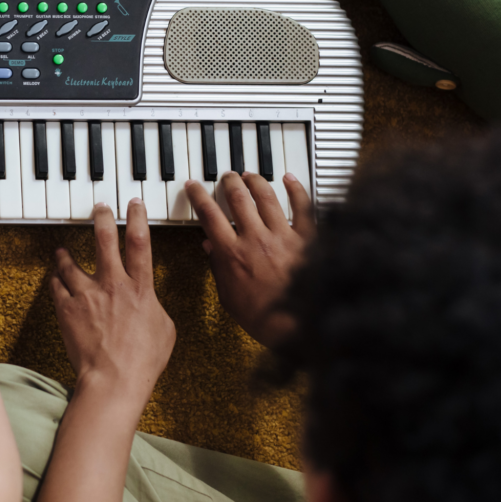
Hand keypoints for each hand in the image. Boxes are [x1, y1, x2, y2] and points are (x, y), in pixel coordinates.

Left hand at [51, 199, 175, 408]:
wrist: (113, 380)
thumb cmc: (143, 362)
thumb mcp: (165, 330)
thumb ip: (155, 308)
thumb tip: (150, 301)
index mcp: (140, 288)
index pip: (140, 243)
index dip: (138, 219)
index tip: (134, 205)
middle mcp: (112, 285)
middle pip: (104, 240)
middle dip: (101, 218)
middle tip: (98, 207)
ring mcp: (87, 295)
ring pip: (71, 263)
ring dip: (65, 255)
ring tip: (62, 250)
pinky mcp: (67, 309)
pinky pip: (57, 286)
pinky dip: (55, 280)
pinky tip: (55, 279)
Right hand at [186, 171, 314, 347]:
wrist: (297, 326)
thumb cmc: (263, 317)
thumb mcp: (228, 297)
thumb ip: (218, 268)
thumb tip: (209, 247)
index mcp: (232, 254)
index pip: (209, 214)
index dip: (198, 195)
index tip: (194, 186)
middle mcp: (255, 239)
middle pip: (238, 198)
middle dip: (228, 182)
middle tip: (226, 177)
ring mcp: (282, 236)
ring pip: (266, 197)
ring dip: (255, 181)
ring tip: (250, 175)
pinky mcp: (306, 239)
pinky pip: (302, 207)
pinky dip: (296, 189)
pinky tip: (289, 179)